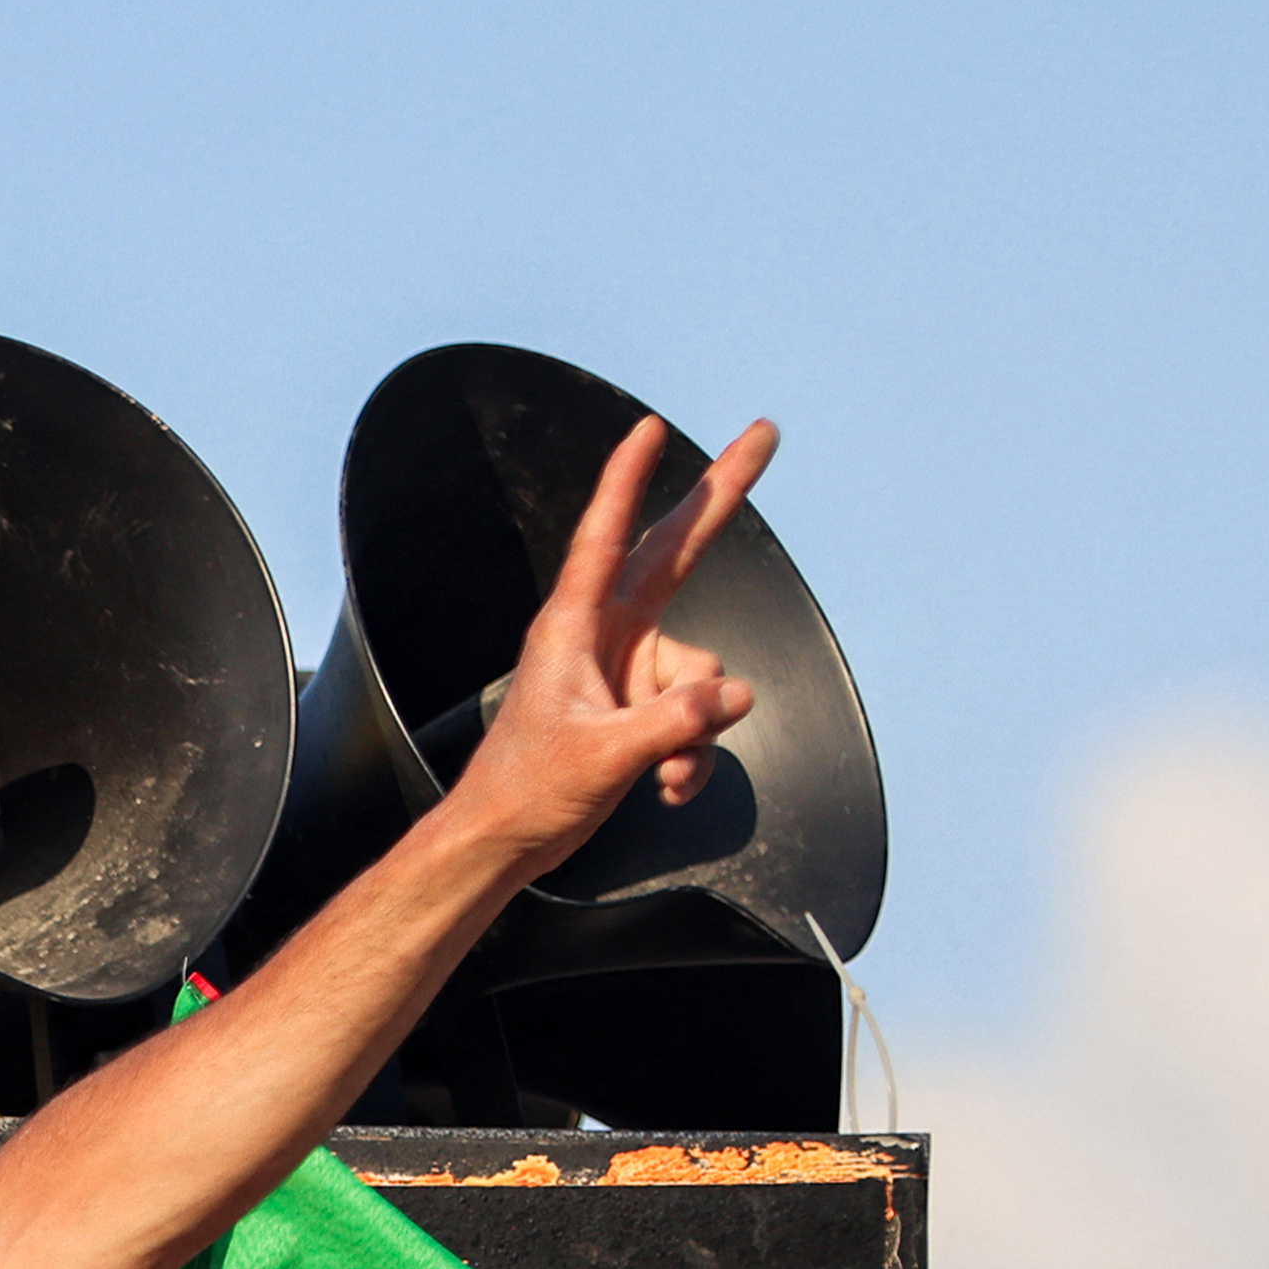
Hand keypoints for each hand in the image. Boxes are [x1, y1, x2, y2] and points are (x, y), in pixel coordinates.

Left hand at [440, 413, 775, 867]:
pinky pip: (695, 716)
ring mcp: (625, 670)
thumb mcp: (606, 756)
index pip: (606, 536)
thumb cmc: (529, 791)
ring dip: (695, 732)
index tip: (647, 428)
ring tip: (664, 774)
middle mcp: (604, 635)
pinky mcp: (637, 707)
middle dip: (721, 498)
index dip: (628, 480)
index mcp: (574, 627)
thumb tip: (737, 694)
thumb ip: (675, 723)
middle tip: (765, 433)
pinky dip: (691, 755)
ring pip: (699, 675)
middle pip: (675, 553)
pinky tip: (666, 788)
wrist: (504, 841)